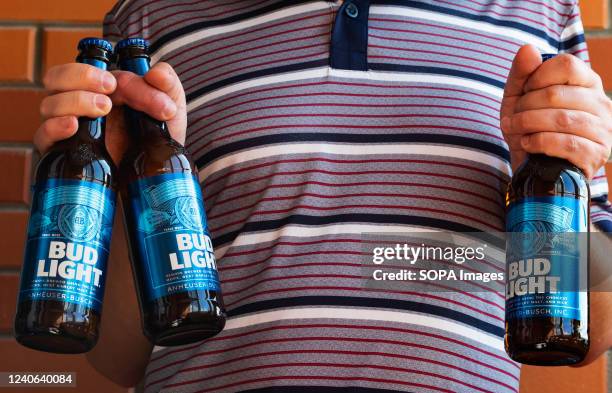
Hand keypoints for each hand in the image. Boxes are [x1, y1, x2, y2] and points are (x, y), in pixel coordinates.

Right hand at [36, 61, 186, 163]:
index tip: (129, 88)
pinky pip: (43, 135)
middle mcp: (78, 104)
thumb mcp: (170, 108)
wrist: (156, 175)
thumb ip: (168, 85)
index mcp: (100, 88)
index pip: (89, 70)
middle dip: (80, 76)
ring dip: (75, 101)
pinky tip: (74, 125)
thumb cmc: (159, 138)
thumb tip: (156, 73)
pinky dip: (55, 126)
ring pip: (50, 104)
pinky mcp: (63, 154)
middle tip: (110, 89)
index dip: (111, 76)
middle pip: (57, 77)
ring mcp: (69, 128)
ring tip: (104, 109)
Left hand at [500, 44, 611, 178]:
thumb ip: (521, 73)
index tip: (524, 92)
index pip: (567, 65)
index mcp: (587, 83)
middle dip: (525, 107)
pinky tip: (527, 144)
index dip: (538, 77)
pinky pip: (567, 144)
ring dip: (528, 125)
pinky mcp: (596, 154)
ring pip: (561, 119)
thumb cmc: (529, 127)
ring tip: (515, 130)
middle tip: (512, 118)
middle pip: (556, 94)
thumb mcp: (518, 98)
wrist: (533, 167)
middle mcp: (602, 103)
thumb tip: (527, 49)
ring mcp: (604, 130)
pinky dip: (539, 142)